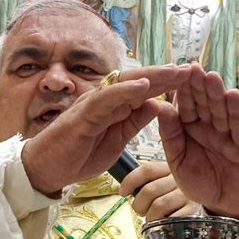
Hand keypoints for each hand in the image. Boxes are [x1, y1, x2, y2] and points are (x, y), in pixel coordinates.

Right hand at [22, 65, 190, 195]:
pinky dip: (125, 91)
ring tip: (175, 71)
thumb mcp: (116, 142)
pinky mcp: (83, 114)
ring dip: (152, 77)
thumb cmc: (78, 156)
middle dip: (166, 75)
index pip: (144, 92)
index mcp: (115, 108)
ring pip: (126, 85)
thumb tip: (156, 105)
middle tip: (191, 69)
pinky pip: (107, 99)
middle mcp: (106, 101)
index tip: (191, 81)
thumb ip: (133, 123)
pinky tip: (144, 86)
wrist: (47, 169)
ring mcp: (94, 104)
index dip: (168, 85)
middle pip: (139, 82)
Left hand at [120, 160, 198, 221]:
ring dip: (150, 217)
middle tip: (141, 211)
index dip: (130, 181)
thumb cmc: (175, 196)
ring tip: (152, 219)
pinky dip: (163, 225)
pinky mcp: (193, 211)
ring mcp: (188, 195)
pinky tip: (164, 224)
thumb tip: (125, 189)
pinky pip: (171, 219)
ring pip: (158, 206)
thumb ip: (147, 182)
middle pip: (149, 190)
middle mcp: (179, 179)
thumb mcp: (162, 183)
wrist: (204, 204)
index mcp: (169, 168)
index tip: (122, 192)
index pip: (147, 170)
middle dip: (139, 205)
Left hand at [158, 63, 238, 218]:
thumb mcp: (178, 162)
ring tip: (211, 76)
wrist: (228, 206)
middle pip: (203, 103)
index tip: (171, 74)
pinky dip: (236, 110)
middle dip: (197, 86)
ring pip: (221, 109)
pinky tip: (232, 94)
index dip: (179, 92)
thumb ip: (170, 136)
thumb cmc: (203, 183)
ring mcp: (228, 133)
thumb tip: (161, 108)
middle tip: (191, 67)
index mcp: (190, 129)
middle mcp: (209, 126)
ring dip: (216, 93)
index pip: (183, 107)